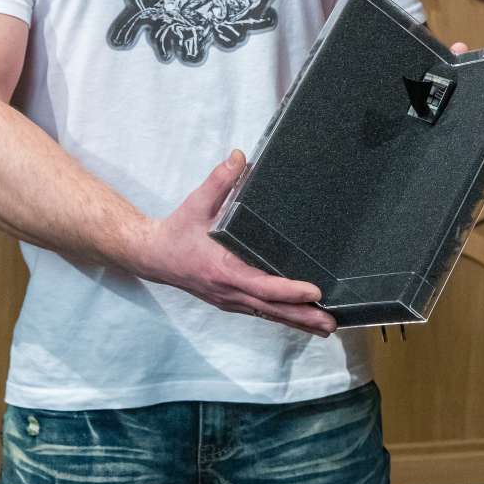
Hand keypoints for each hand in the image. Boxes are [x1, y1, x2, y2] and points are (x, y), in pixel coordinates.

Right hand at [134, 150, 336, 335]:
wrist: (152, 256)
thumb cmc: (177, 231)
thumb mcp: (196, 203)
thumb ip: (219, 180)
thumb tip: (239, 156)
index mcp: (223, 269)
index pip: (260, 284)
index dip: (287, 290)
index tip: (313, 291)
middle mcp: (228, 291)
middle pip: (271, 308)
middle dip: (302, 315)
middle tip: (331, 322)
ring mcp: (230, 299)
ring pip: (268, 314)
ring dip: (297, 321)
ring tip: (327, 326)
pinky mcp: (230, 301)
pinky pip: (261, 312)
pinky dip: (283, 317)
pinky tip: (302, 320)